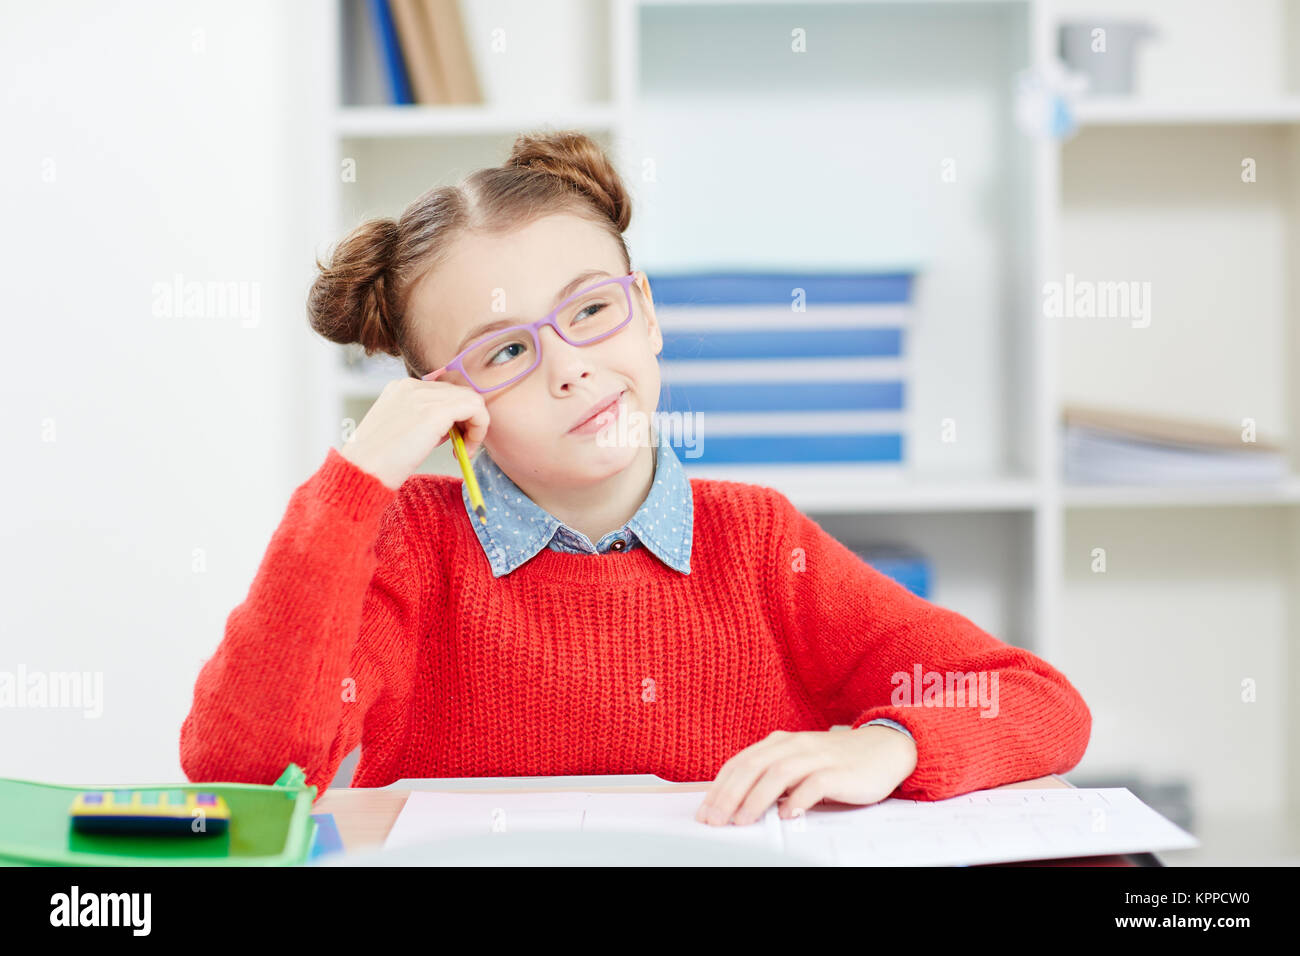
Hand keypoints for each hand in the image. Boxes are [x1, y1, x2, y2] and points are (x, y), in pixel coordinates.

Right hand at [339, 376, 488, 490]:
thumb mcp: (400, 433)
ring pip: (472, 400)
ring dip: (475, 428)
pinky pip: (476, 409)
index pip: (444, 392)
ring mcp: (423, 396)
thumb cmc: (377, 463)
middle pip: (460, 394)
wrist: (362, 472)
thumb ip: (424, 422)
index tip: (452, 442)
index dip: (455, 417)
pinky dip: (478, 430)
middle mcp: (412, 386)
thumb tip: (451, 428)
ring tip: (462, 452)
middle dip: (467, 422)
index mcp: (400, 388)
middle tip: (461, 449)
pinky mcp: (435, 411)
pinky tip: (464, 451)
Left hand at [695, 726, 917, 825]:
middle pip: (753, 767)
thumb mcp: (798, 763)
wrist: (883, 749)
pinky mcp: (838, 771)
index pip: (740, 763)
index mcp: (779, 742)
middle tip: (716, 820)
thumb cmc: (836, 761)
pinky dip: (797, 799)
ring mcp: (816, 756)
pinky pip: (814, 784)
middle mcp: (794, 745)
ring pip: (777, 774)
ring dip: (756, 799)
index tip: (706, 811)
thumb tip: (737, 802)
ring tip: (743, 821)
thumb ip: (771, 777)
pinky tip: (787, 815)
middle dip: (729, 795)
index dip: (720, 787)